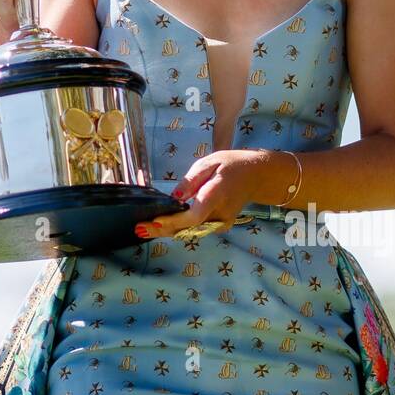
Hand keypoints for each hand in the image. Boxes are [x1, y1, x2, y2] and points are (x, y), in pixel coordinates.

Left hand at [137, 150, 270, 239]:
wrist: (255, 176)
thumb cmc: (230, 165)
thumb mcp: (208, 163)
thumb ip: (190, 181)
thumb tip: (173, 198)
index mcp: (216, 195)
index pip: (194, 216)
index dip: (172, 221)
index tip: (153, 221)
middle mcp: (220, 215)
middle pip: (188, 228)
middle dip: (162, 230)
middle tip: (139, 229)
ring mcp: (221, 223)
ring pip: (190, 231)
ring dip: (167, 231)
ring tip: (143, 229)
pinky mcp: (219, 226)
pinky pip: (195, 229)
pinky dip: (178, 228)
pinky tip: (160, 226)